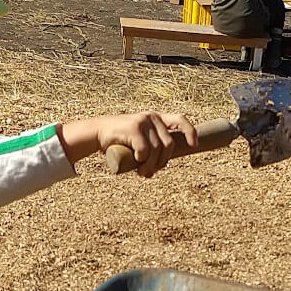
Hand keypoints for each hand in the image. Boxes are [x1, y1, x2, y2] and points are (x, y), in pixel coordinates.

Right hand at [62, 112, 197, 177]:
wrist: (97, 133)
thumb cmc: (119, 141)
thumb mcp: (138, 142)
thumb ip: (149, 150)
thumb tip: (157, 170)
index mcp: (156, 119)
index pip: (180, 119)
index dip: (190, 131)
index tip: (194, 145)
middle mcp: (152, 117)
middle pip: (168, 144)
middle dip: (162, 162)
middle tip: (151, 172)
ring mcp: (143, 121)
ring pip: (157, 150)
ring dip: (151, 166)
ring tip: (142, 173)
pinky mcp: (133, 128)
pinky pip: (145, 150)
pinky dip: (142, 161)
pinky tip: (136, 164)